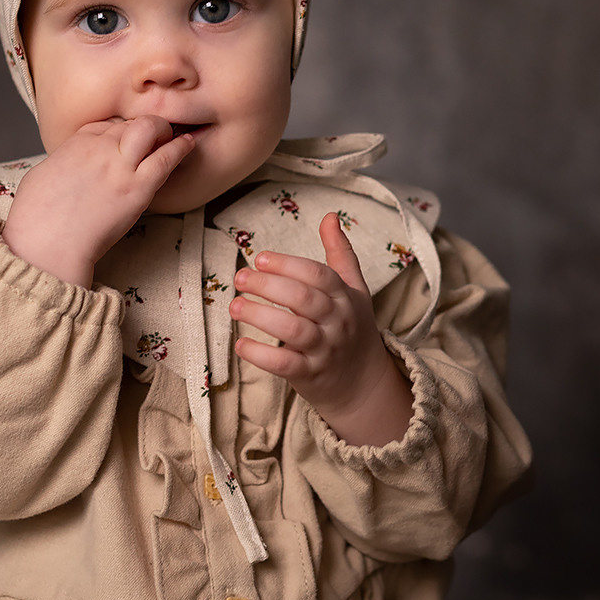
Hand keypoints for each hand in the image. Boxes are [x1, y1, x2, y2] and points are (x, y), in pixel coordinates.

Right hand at [1, 117, 194, 286]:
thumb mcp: (41, 176)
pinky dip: (180, 148)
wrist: (46, 244)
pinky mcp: (136, 189)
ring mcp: (119, 166)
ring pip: (149, 129)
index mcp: (74, 145)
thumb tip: (70, 167)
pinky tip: (188, 145)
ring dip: (163, 130)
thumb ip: (62, 165)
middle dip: (143, 126)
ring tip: (173, 137)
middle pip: (129, 123)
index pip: (105, 125)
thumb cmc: (36, 219)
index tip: (126, 140)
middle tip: (153, 137)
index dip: (119, 130)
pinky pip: (165, 159)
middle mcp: (98, 148)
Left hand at [230, 212, 412, 445]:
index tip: (260, 258)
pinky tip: (241, 344)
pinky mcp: (311, 375)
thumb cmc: (352, 328)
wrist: (363, 383)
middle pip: (304, 299)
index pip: (319, 275)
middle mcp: (337, 322)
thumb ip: (340, 252)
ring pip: (294, 331)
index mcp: (345, 297)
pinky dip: (262, 355)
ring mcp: (325, 350)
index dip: (288, 265)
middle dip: (269, 286)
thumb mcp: (354, 289)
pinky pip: (286, 365)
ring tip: (235, 305)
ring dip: (261, 317)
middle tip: (240, 277)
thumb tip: (330, 215)